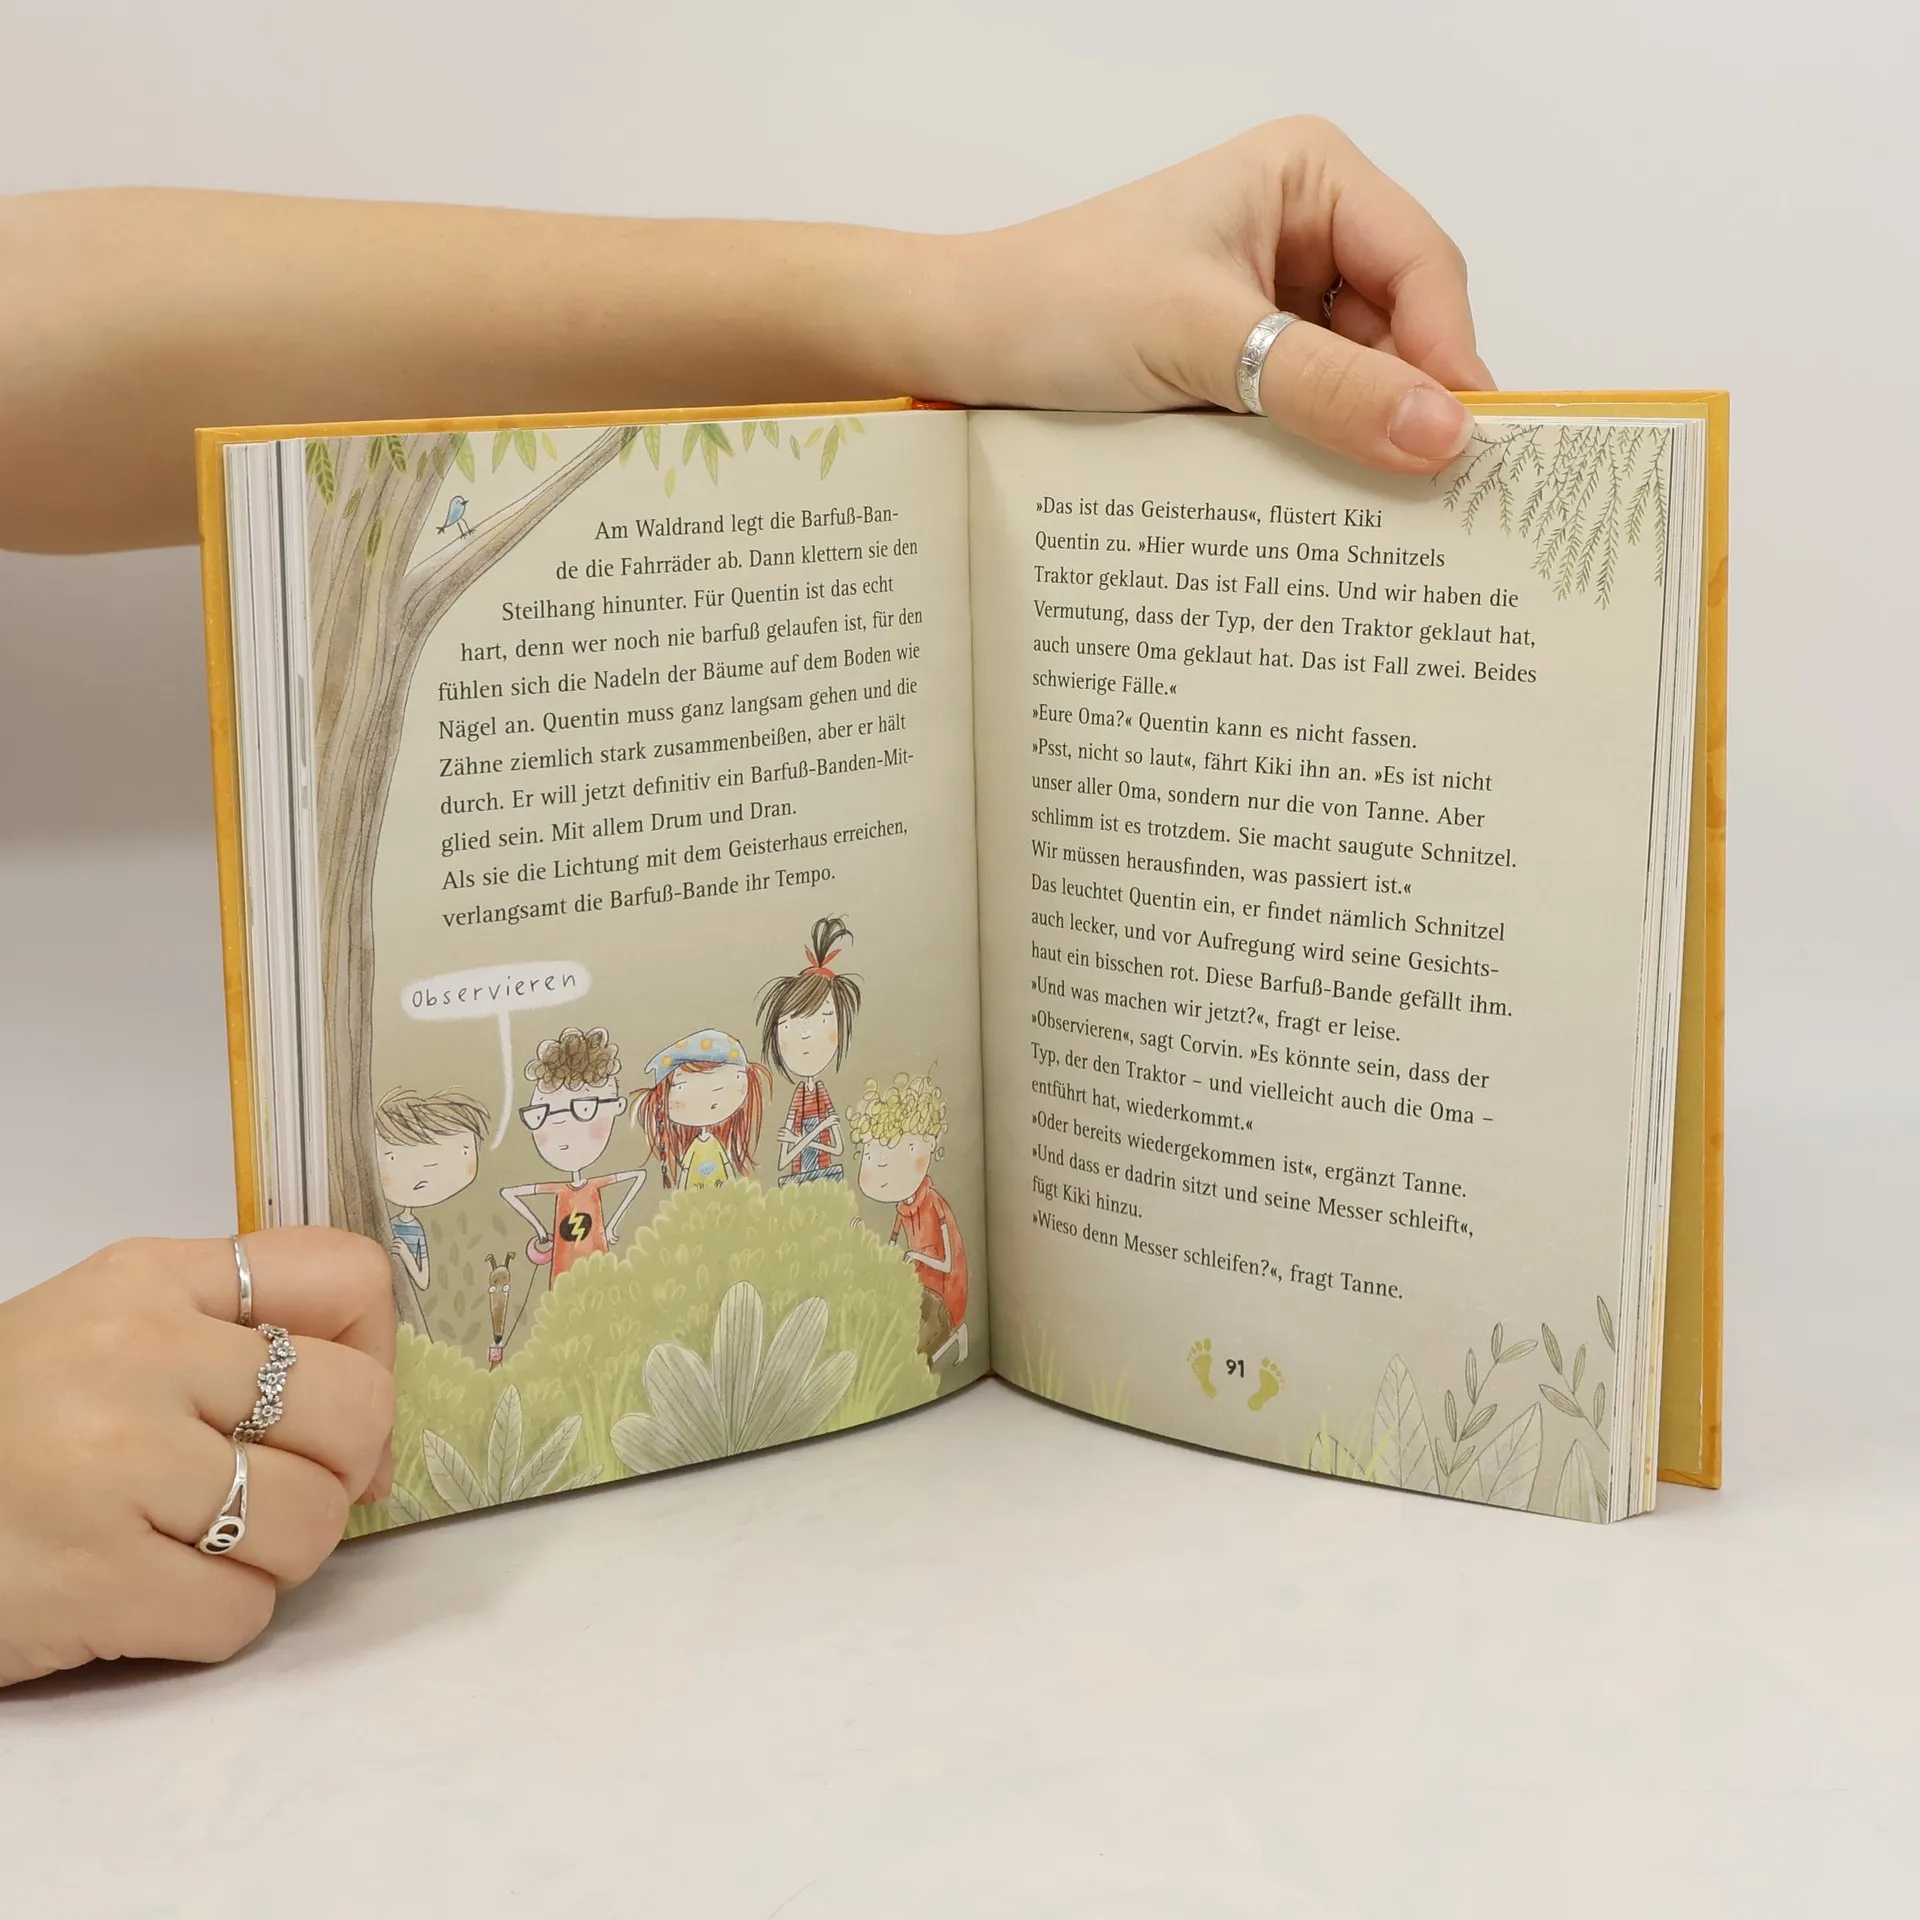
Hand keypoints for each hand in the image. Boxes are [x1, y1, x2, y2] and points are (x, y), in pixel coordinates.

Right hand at [0, 1230, 395, 1687]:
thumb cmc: (8, 1423)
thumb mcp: (110, 1330)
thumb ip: (238, 1344)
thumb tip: (377, 1449)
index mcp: (152, 1278)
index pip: (348, 1276)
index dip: (374, 1351)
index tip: (334, 1406)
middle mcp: (140, 1355)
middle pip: (356, 1410)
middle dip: (339, 1471)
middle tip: (276, 1490)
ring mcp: (115, 1466)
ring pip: (313, 1523)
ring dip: (275, 1556)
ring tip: (202, 1545)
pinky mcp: (92, 1578)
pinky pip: (240, 1614)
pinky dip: (213, 1622)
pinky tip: (152, 1596)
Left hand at [939, 117, 1492, 473]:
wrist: (962, 345)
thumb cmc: (1059, 304)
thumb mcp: (1203, 342)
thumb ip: (1325, 388)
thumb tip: (1441, 433)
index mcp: (1309, 177)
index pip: (1425, 267)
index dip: (1450, 357)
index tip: (1462, 447)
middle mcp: (1304, 229)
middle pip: (1405, 327)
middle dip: (1407, 405)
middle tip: (1426, 498)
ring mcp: (1276, 300)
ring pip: (1362, 379)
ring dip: (1360, 438)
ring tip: (1367, 509)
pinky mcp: (1245, 362)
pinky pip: (1311, 410)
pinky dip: (1317, 453)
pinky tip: (1315, 499)